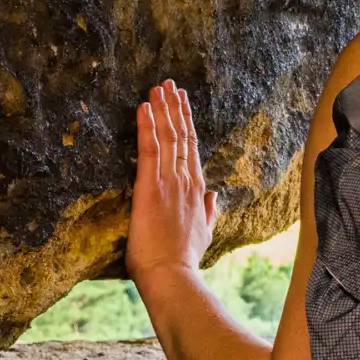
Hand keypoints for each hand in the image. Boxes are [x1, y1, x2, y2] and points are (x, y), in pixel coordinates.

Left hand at [129, 81, 218, 287]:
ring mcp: (170, 181)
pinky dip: (148, 126)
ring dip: (164, 110)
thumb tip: (214, 195)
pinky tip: (145, 107)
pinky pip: (150, 149)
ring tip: (159, 88)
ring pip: (169, 137)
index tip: (183, 105)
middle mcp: (187, 180)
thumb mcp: (204, 233)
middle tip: (170, 85)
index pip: (192, 150)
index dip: (187, 124)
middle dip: (176, 109)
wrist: (173, 273)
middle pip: (182, 137)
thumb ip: (208, 211)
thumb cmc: (183, 258)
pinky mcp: (151, 186)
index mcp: (197, 191)